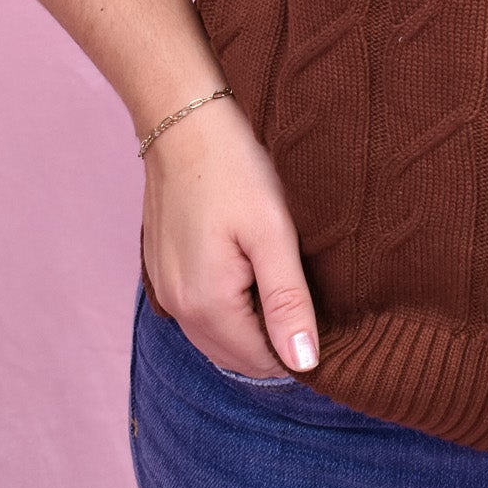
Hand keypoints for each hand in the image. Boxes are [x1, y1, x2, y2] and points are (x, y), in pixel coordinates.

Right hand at [140, 94, 319, 377]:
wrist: (183, 124)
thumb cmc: (234, 170)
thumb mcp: (273, 233)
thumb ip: (288, 301)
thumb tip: (305, 364)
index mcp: (207, 305)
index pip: (261, 361)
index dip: (298, 350)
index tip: (326, 319)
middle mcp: (178, 309)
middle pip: (236, 355)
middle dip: (274, 341)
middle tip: (309, 300)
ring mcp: (165, 291)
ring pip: (216, 337)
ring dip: (250, 326)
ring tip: (282, 286)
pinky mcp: (161, 272)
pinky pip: (199, 312)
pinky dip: (227, 309)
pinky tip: (250, 275)